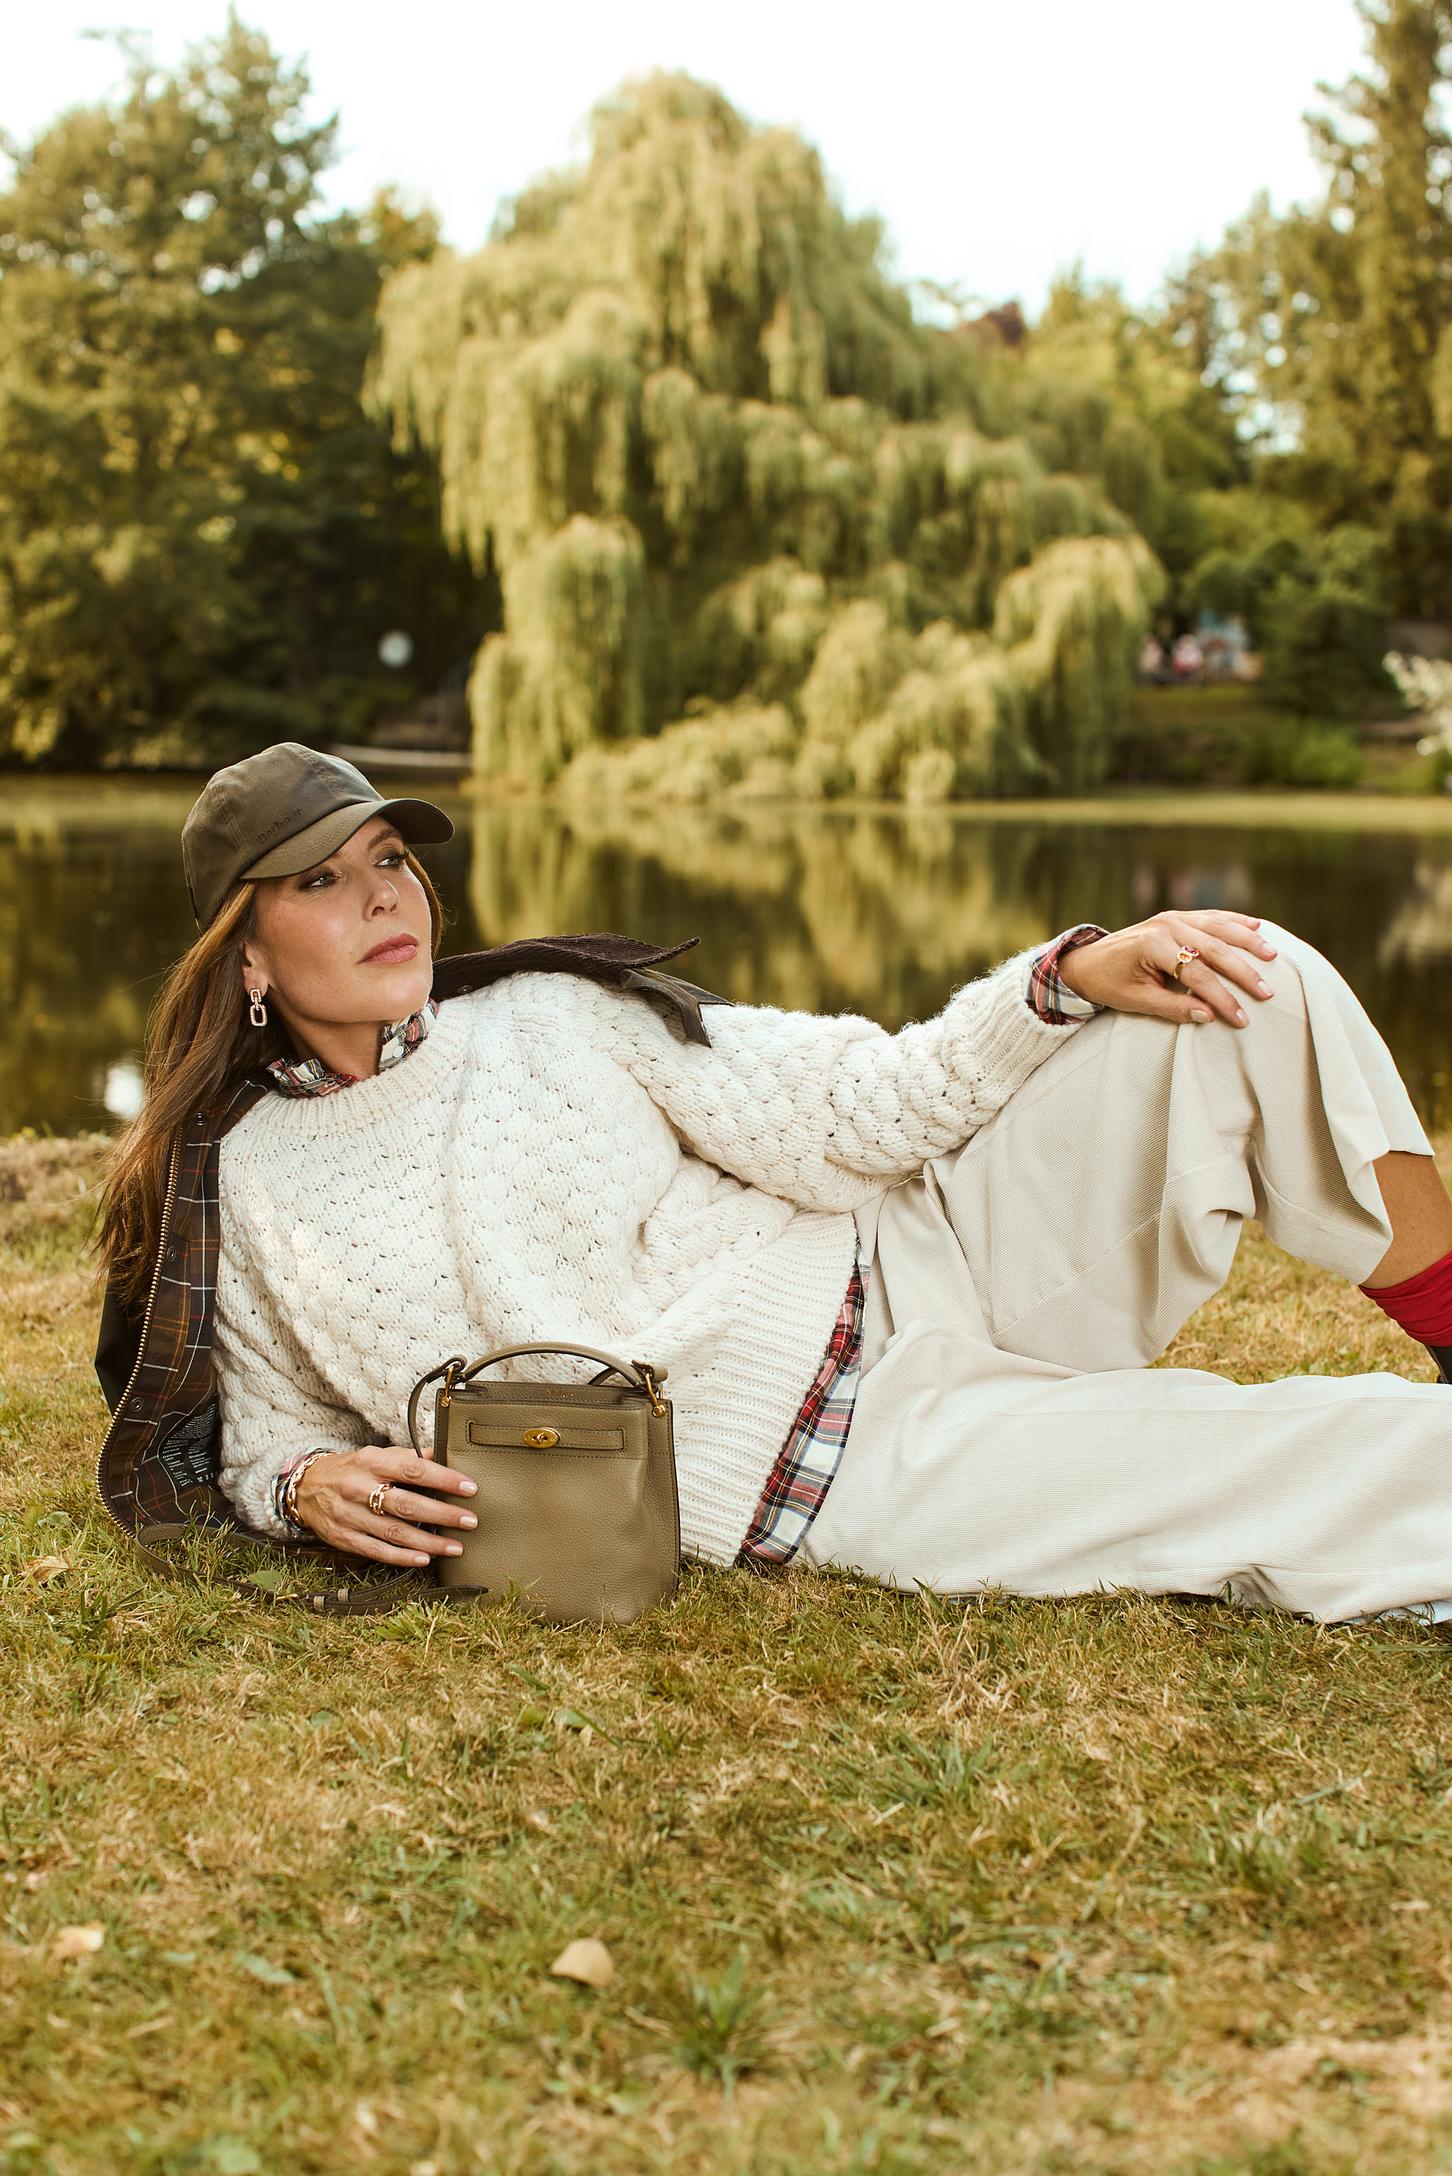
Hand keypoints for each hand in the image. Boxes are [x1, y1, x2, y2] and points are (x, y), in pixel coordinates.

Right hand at [293, 1443, 477, 1566]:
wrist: (306, 1487)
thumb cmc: (351, 1470)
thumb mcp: (377, 1455)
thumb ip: (409, 1457)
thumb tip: (443, 1452)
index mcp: (373, 1463)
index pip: (414, 1470)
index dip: (443, 1480)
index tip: (469, 1488)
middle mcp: (360, 1488)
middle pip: (407, 1504)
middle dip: (443, 1515)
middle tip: (470, 1521)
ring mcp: (350, 1515)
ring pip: (395, 1532)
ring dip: (429, 1542)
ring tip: (455, 1546)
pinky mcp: (344, 1538)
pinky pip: (377, 1550)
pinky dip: (402, 1557)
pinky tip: (424, 1559)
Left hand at [1057, 910, 1277, 1028]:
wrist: (1088, 961)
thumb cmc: (1110, 984)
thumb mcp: (1136, 1002)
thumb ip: (1173, 1008)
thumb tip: (1209, 1017)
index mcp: (1153, 945)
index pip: (1197, 974)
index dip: (1221, 997)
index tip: (1241, 1018)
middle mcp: (1166, 925)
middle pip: (1214, 949)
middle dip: (1243, 972)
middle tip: (1267, 993)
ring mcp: (1173, 917)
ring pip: (1218, 927)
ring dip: (1247, 941)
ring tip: (1272, 956)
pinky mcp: (1177, 916)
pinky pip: (1212, 916)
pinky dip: (1235, 921)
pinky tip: (1257, 927)